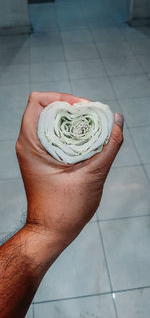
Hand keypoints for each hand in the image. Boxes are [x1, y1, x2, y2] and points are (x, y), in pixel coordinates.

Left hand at [16, 92, 123, 247]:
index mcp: (31, 143)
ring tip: (92, 128)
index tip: (83, 109)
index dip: (62, 98)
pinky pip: (53, 135)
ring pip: (50, 121)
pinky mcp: (41, 158)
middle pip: (46, 108)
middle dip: (71, 108)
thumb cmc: (66, 209)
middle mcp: (28, 143)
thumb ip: (109, 145)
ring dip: (72, 121)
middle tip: (92, 117)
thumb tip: (117, 120)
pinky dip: (69, 133)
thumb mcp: (92, 175)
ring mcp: (33, 151)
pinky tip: (86, 141)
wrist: (51, 231)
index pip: (38, 101)